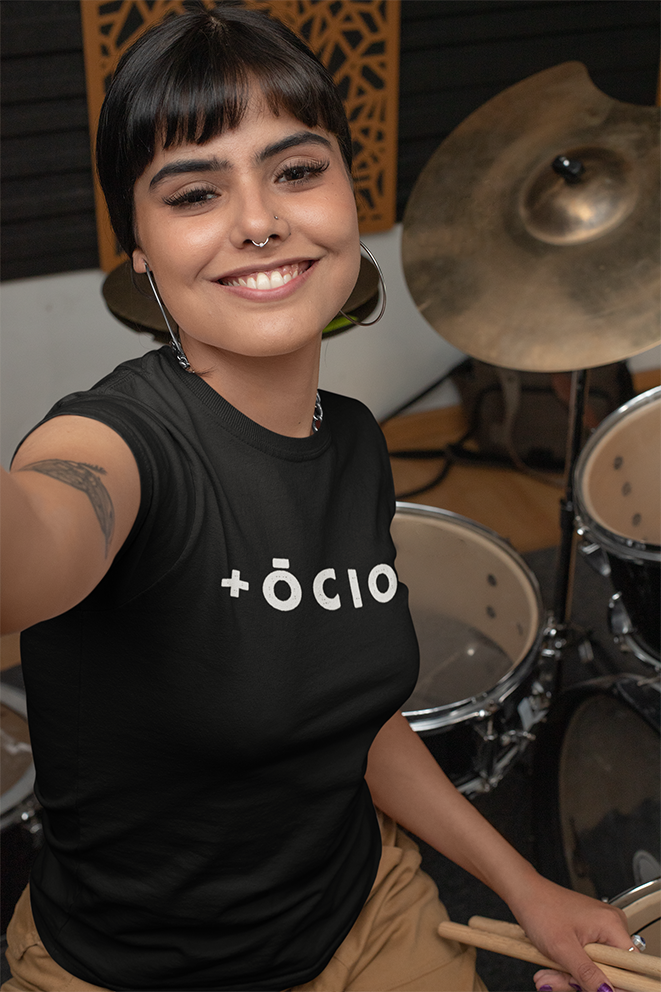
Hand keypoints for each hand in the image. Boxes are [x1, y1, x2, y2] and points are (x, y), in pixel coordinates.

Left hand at [509, 874, 632, 991]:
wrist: (524, 893)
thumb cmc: (540, 909)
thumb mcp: (563, 948)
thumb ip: (587, 973)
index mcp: (612, 925)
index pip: (630, 966)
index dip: (617, 983)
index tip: (596, 989)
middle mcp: (611, 925)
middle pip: (611, 970)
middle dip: (584, 982)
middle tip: (561, 981)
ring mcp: (600, 930)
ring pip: (596, 968)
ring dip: (572, 977)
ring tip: (549, 975)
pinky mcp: (589, 934)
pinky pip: (587, 960)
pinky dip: (571, 968)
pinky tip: (553, 969)